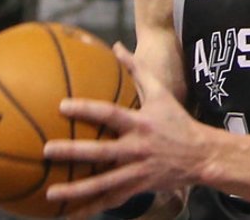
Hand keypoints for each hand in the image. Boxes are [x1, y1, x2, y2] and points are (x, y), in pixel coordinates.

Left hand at [44, 43, 210, 217]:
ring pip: (103, 183)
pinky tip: (70, 213)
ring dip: (76, 190)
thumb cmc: (178, 121)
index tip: (62, 106)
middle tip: (47, 151)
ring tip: (50, 193)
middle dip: (74, 152)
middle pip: (102, 152)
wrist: (202, 155)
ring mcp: (137, 171)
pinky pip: (112, 200)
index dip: (87, 110)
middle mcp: (137, 148)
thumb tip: (117, 46)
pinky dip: (92, 207)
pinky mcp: (139, 187)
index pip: (110, 114)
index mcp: (140, 123)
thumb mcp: (162, 93)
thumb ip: (138, 70)